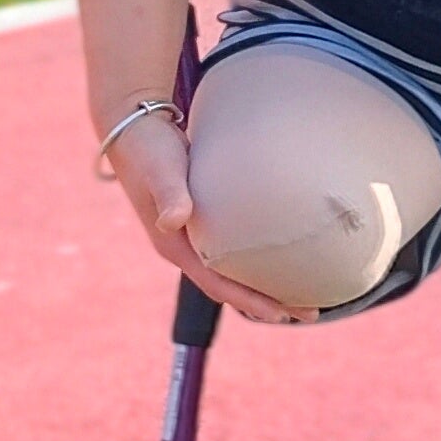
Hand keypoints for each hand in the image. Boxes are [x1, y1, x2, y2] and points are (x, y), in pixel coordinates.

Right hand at [102, 111, 309, 323]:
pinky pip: (233, 250)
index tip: (283, 315)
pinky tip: (282, 254)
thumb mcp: (159, 169)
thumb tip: (174, 220)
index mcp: (173, 245)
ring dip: (264, 285)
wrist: (130, 125)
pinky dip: (257, 259)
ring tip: (302, 294)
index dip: (249, 301)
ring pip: (232, 271)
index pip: (217, 285)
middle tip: (310, 313)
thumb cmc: (147, 146)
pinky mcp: (201, 219)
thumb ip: (168, 192)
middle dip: (267, 303)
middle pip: (229, 287)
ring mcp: (191, 235)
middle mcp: (183, 247)